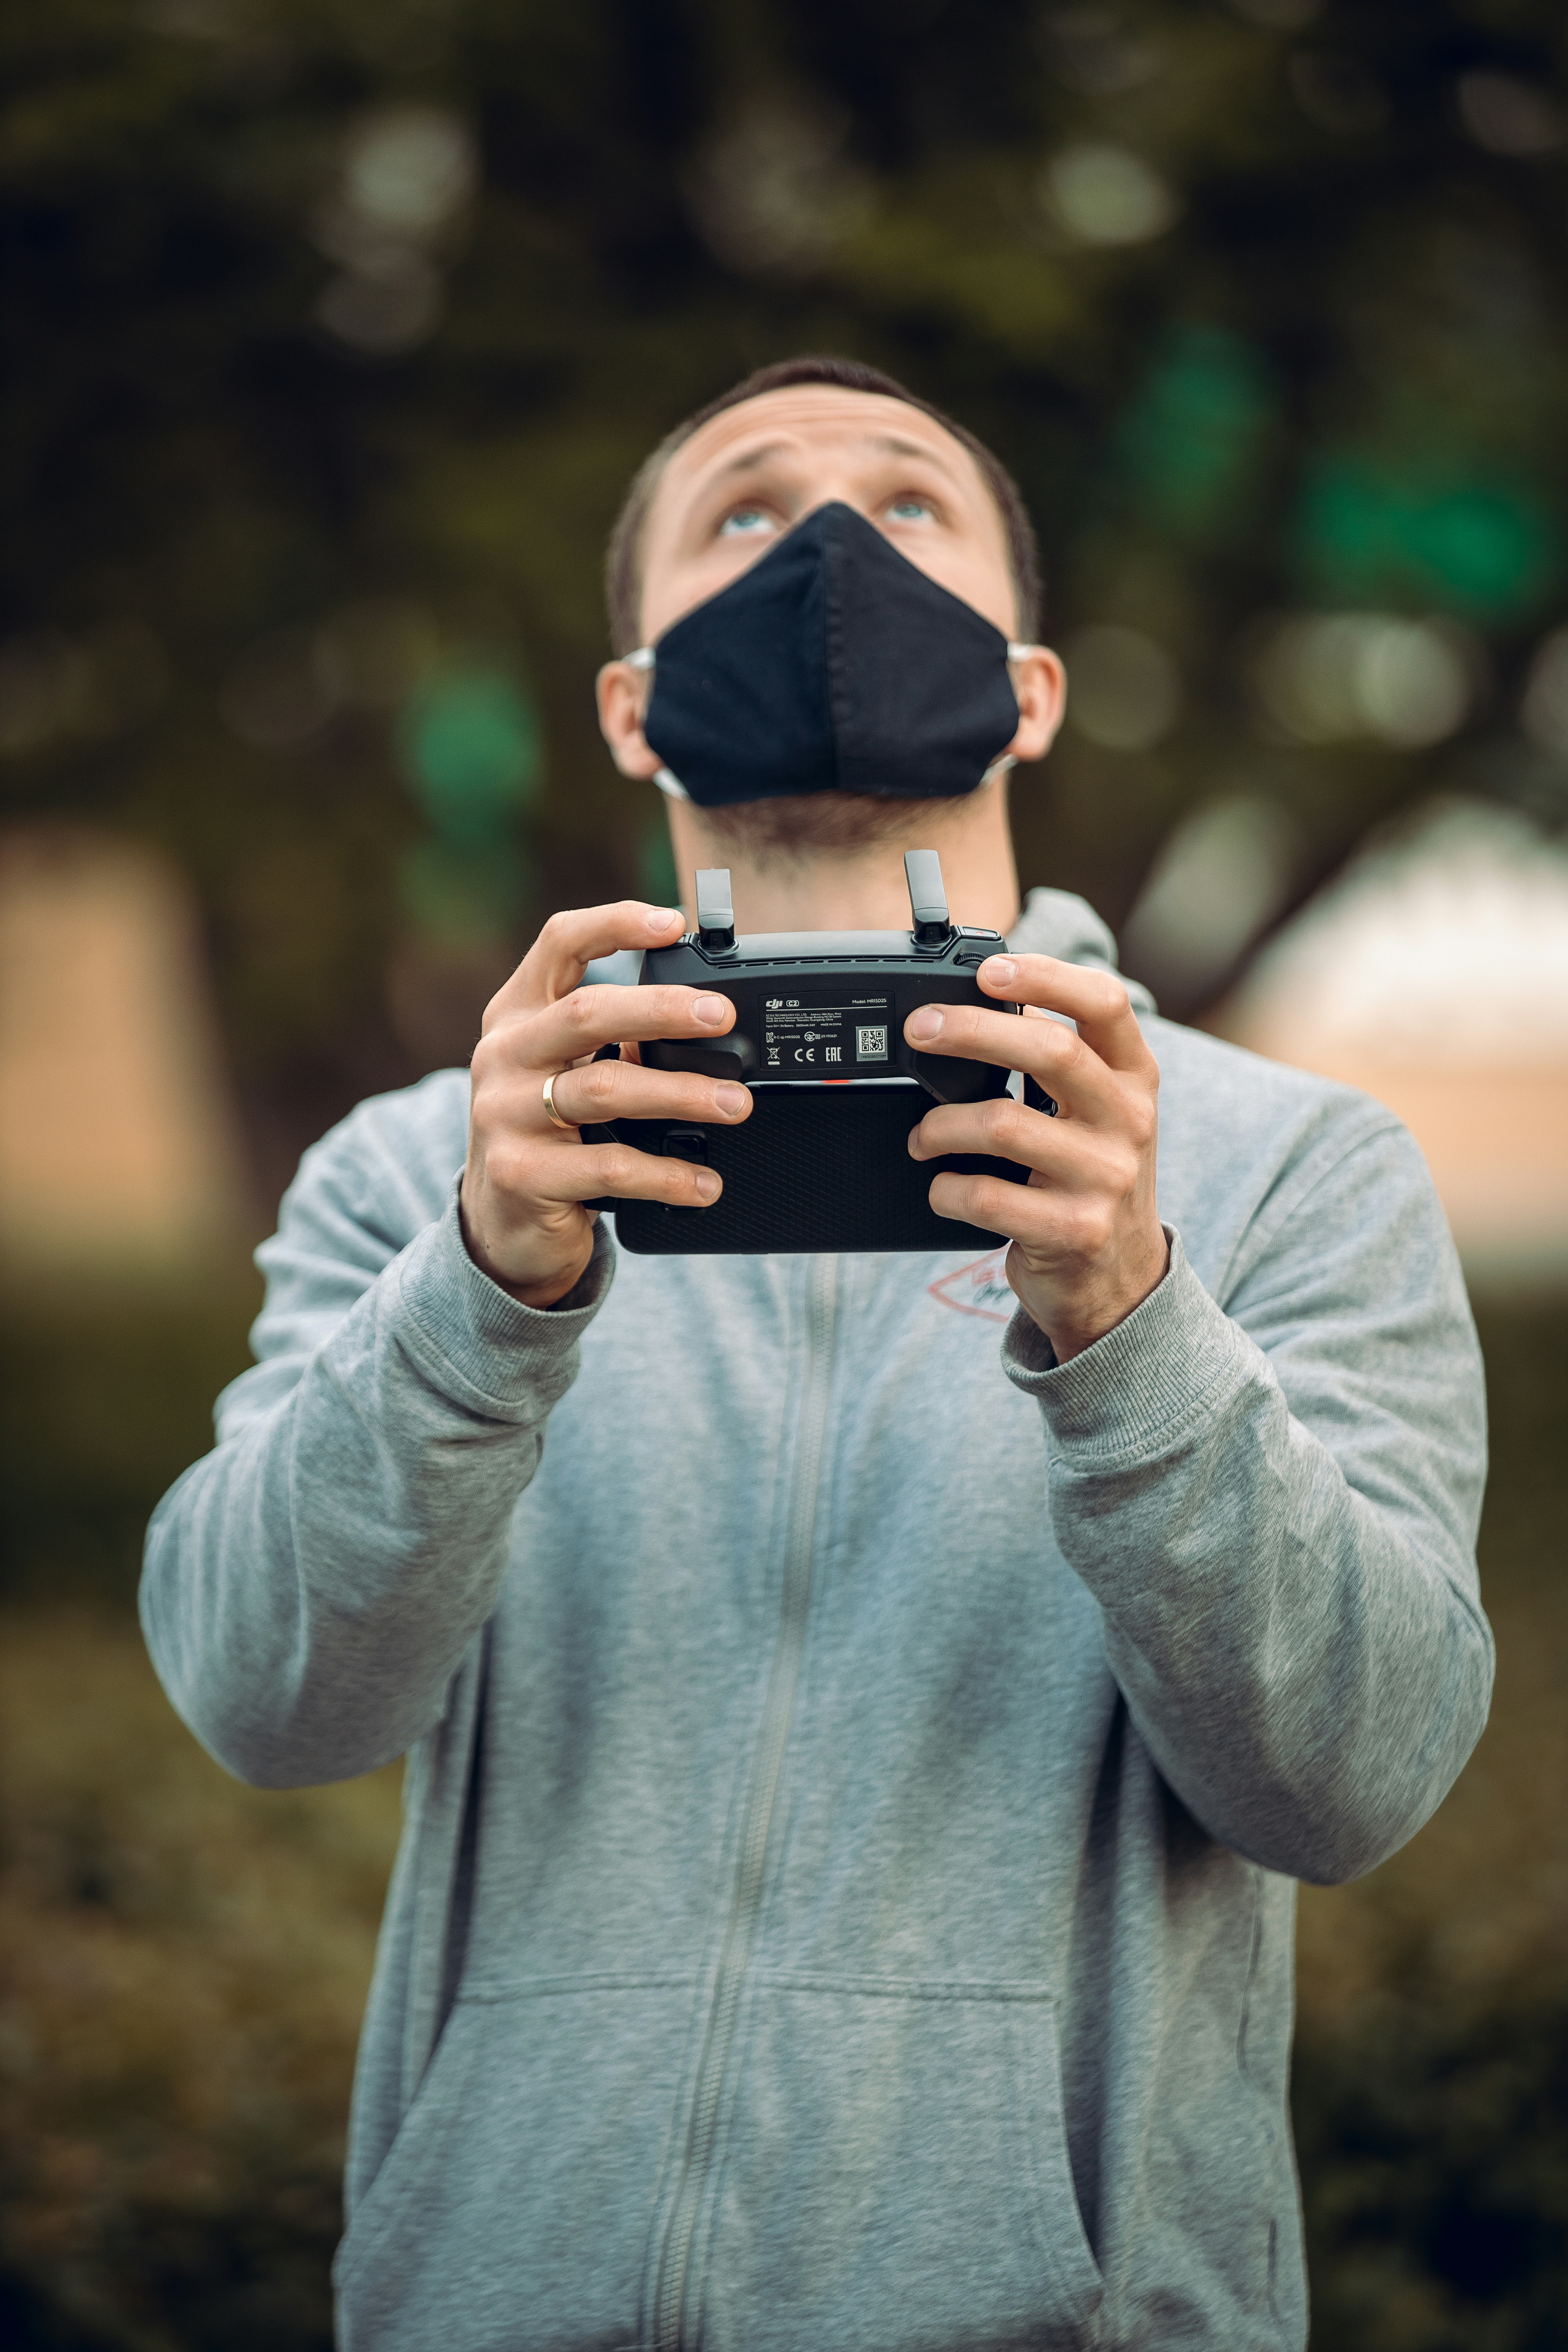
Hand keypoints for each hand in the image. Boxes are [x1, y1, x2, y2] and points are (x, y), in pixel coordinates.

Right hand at [462, 901, 752, 1307]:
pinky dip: (665, 1175)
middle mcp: (503, 1055)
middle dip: (662, 1009)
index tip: (674, 922)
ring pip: (604, 1088)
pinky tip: (703, 1183)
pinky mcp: (520, 1174)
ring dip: (680, 1093)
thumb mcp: (565, 1071)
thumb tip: (707, 1022)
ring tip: (735, 1104)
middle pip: (586, 1012)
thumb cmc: (548, 1133)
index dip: (615, 923)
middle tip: (722, 1016)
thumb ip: (614, 1040)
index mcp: (517, 1014)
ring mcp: (505, 1115)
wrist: (500, 1222)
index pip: (559, 944)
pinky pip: (607, 1167)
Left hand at [905, 955, 1167, 1361]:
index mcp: (1134, 1078)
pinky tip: (942, 1188)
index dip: (1046, 976)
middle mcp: (1128, 1122)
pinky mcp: (1073, 1231)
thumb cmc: (1091, 1180)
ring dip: (941, 1125)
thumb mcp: (1097, 1114)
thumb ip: (1060, 1061)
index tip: (989, 969)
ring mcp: (1105, 1179)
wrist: (1120, 1281)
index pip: (1105, 1004)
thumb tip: (979, 1005)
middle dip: (971, 1031)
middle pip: (1049, 1051)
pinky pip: (985, 1196)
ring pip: (1003, 1125)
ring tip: (921, 1137)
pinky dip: (945, 1189)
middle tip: (920, 1030)